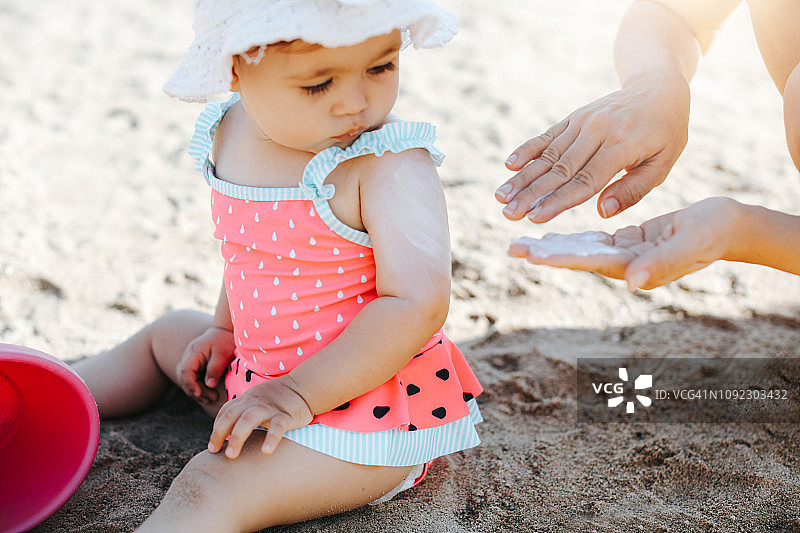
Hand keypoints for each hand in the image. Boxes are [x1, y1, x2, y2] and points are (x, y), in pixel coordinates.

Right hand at [176, 326, 234, 403]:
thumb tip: (210, 385)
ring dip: (197, 391)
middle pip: (184, 378)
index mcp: (194, 352)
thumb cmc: (224, 340)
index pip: (185, 370)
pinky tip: (209, 394)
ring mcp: (190, 361)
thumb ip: (215, 368)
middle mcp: (188, 357)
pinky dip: (198, 387)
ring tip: (212, 399)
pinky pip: (192, 378)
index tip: (199, 394)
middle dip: (195, 391)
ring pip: (187, 380)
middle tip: (211, 399)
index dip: (191, 384)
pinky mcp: (194, 365)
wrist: (224, 331)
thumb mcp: (223, 353)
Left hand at [207, 375, 312, 457]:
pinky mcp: (286, 415)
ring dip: (238, 437)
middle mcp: (255, 402)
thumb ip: (243, 410)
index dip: (216, 428)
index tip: (213, 446)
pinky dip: (271, 438)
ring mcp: (270, 408)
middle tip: (214, 451)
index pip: (225, 412)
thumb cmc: (279, 396)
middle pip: (231, 415)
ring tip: (232, 456)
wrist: (305, 385)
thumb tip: (227, 431)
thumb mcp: (257, 398)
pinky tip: (266, 451)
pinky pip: (277, 427)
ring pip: (248, 420)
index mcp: (247, 399)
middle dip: (219, 433)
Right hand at [496, 73, 689, 221]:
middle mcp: (599, 131)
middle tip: (509, 213)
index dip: (558, 201)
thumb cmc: (664, 133)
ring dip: (522, 177)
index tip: (535, 218)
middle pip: (559, 169)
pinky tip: (508, 165)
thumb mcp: (663, 164)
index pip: (586, 180)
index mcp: (623, 145)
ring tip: (501, 197)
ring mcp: (583, 121)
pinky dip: (527, 150)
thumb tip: (601, 211)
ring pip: (547, 155)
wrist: (657, 86)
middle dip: (531, 194)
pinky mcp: (574, 117)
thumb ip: (634, 190)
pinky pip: (547, 136)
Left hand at [509, 197, 742, 289]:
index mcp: (633, 266)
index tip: (531, 255)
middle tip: (512, 248)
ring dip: (552, 246)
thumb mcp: (689, 246)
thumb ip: (663, 264)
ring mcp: (624, 254)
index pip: (587, 262)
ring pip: (580, 250)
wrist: (727, 228)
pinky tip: (552, 233)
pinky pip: (592, 240)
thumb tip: (634, 281)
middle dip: (544, 254)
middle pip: (575, 259)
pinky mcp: (627, 242)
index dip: (558, 257)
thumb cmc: (711, 234)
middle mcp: (623, 265)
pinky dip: (571, 236)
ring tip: (523, 242)